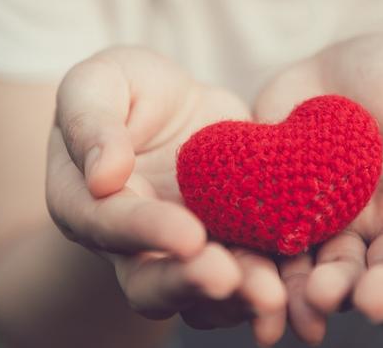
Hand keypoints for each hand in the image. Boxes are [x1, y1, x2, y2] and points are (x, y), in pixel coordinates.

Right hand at [47, 47, 286, 345]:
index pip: (108, 224)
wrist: (167, 107)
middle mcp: (127, 242)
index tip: (188, 235)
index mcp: (85, 202)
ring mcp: (176, 251)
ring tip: (273, 294)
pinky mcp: (222, 244)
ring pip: (199, 294)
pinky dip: (268, 282)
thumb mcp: (97, 84)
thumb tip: (102, 176)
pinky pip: (242, 276)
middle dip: (189, 284)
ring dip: (235, 298)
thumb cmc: (123, 90)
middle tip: (228, 279)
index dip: (146, 232)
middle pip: (148, 282)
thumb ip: (90, 123)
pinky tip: (296, 281)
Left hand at [254, 34, 382, 343]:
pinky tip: (275, 294)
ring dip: (327, 289)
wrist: (318, 71)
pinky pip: (282, 249)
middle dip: (377, 286)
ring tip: (317, 301)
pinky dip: (280, 274)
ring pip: (332, 265)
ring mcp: (334, 223)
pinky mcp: (287, 219)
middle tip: (368, 303)